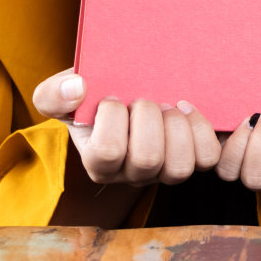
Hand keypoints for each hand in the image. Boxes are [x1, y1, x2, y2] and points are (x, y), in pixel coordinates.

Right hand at [32, 69, 220, 185]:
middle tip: (143, 100)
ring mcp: (163, 170)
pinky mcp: (191, 160)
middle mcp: (131, 174)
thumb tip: (76, 90)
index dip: (113, 118)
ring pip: (179, 167)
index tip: (112, 97)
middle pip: (147, 160)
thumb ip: (52, 93)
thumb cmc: (93, 94)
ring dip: (177, 128)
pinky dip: (201, 130)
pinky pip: (207, 158)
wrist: (124, 87)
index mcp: (98, 163)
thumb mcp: (62, 92)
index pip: (108, 152)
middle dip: (148, 119)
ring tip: (168, 106)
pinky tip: (185, 108)